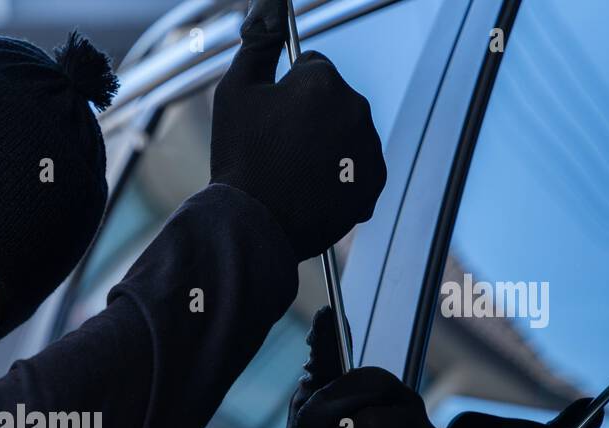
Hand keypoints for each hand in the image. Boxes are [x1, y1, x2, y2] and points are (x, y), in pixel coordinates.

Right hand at [210, 0, 386, 260]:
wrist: (252, 225)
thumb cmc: (239, 157)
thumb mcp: (235, 91)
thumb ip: (258, 43)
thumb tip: (269, 8)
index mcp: (323, 81)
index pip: (313, 68)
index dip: (287, 93)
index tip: (272, 120)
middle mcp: (355, 108)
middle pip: (334, 101)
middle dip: (311, 118)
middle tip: (279, 150)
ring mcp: (369, 148)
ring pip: (348, 134)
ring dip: (328, 146)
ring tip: (294, 173)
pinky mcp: (374, 184)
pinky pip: (359, 168)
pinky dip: (341, 177)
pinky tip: (311, 189)